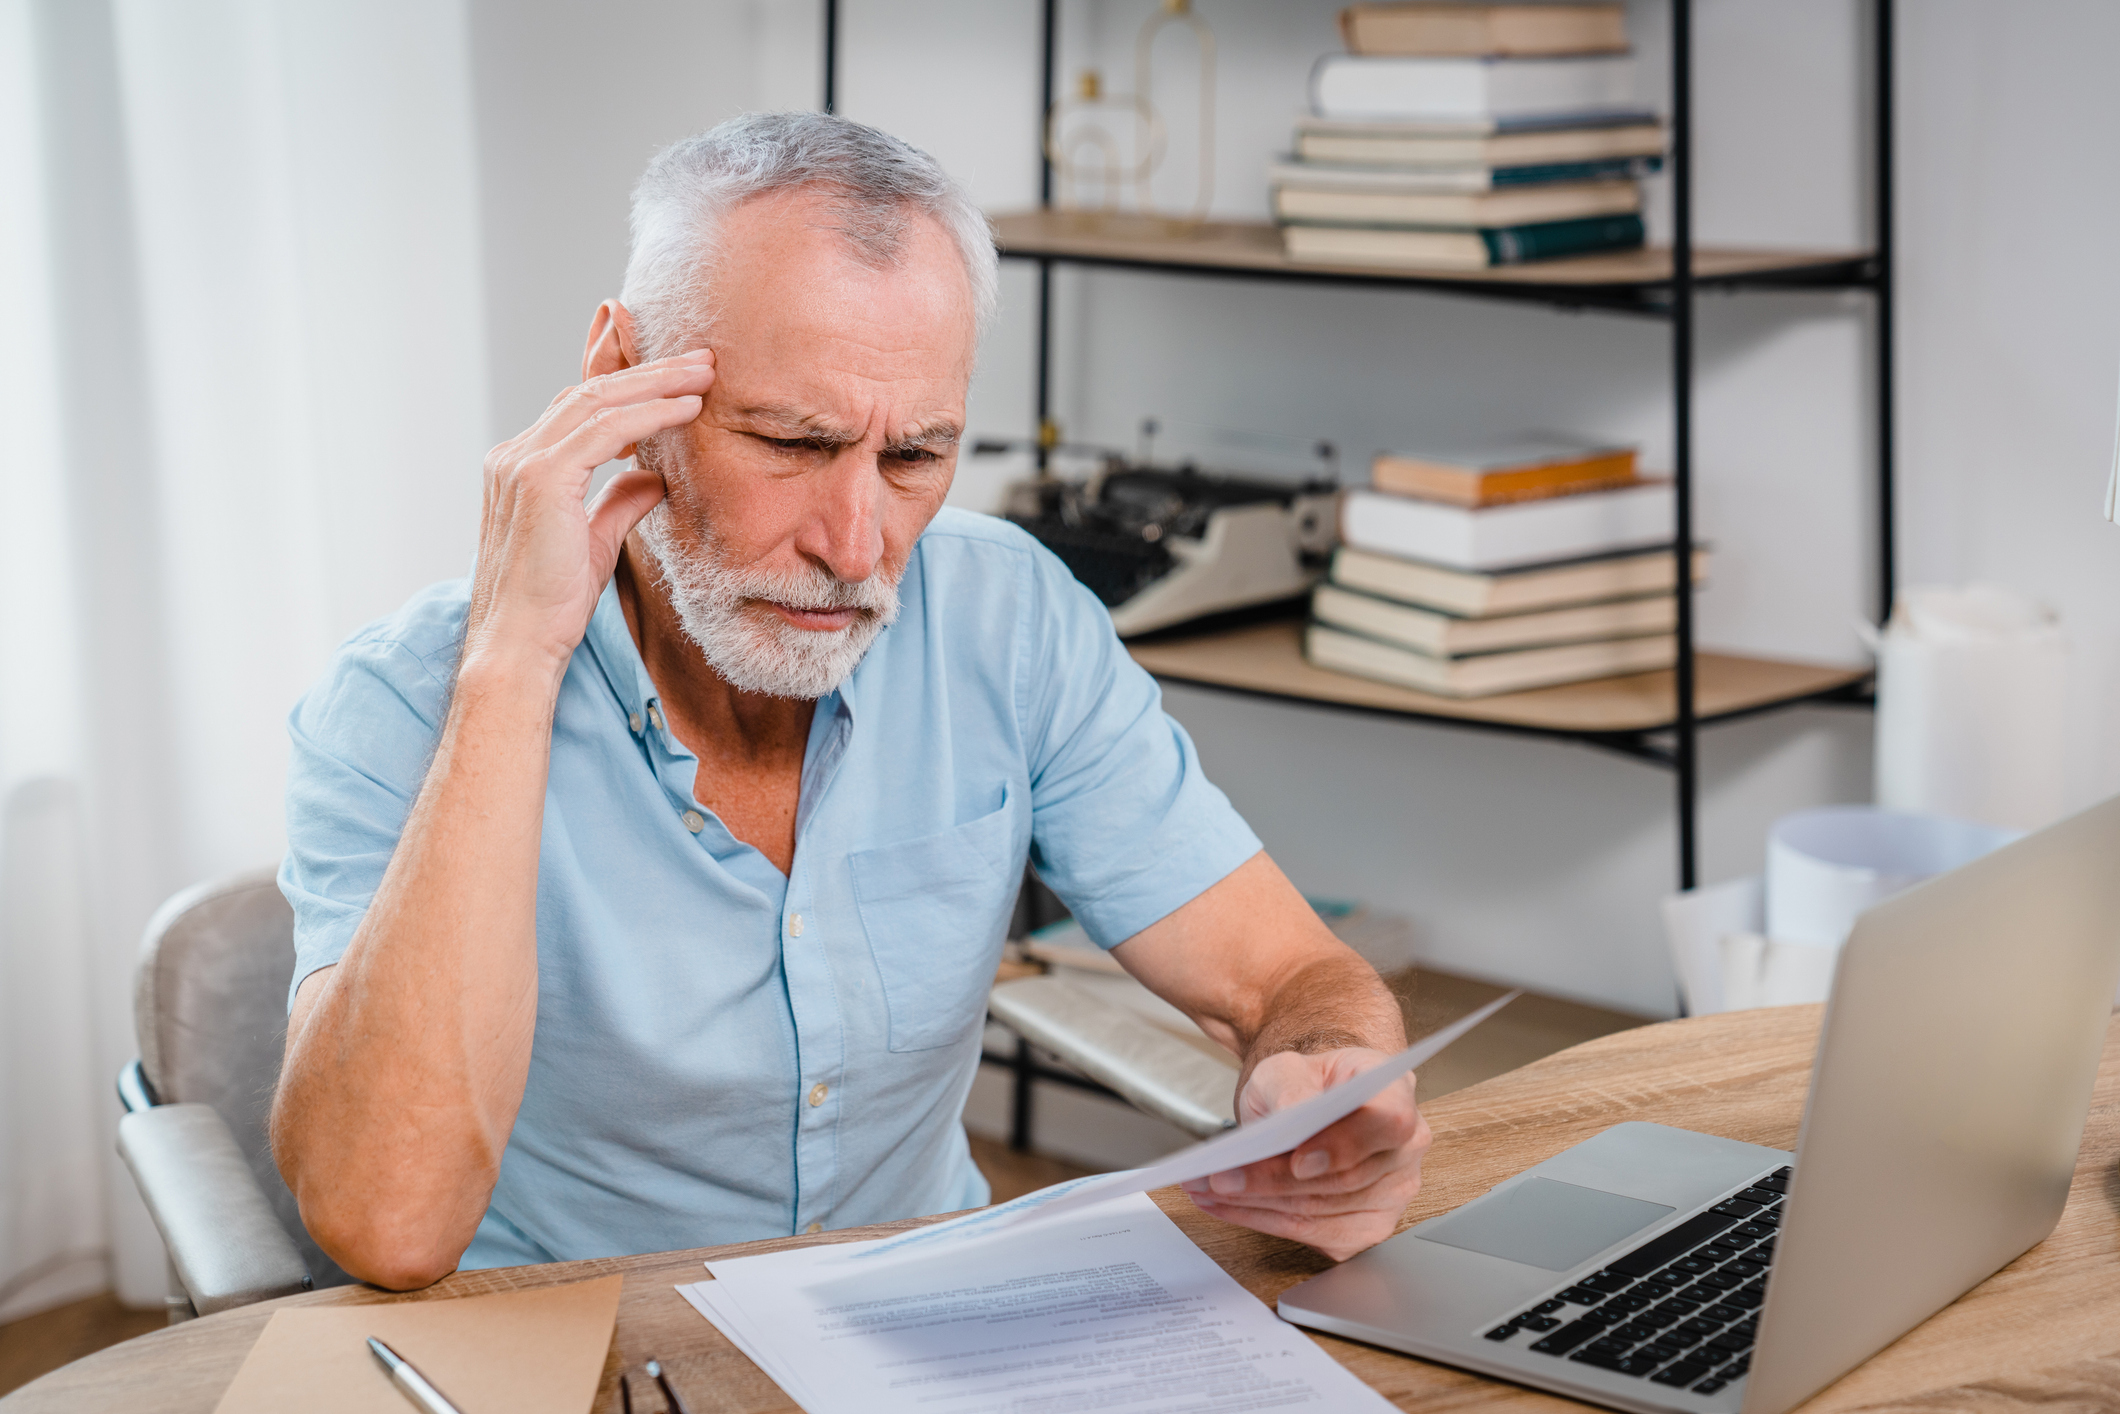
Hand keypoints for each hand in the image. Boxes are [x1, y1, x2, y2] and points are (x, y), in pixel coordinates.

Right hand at [463, 348, 714, 678]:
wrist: (518, 645)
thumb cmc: (551, 605)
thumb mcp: (595, 542)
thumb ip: (619, 502)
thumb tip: (653, 475)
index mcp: (520, 467)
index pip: (579, 410)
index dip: (631, 390)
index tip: (680, 383)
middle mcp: (514, 456)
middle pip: (590, 393)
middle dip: (650, 372)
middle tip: (701, 359)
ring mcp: (522, 464)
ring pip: (598, 400)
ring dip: (657, 382)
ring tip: (704, 373)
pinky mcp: (540, 479)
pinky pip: (605, 429)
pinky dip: (650, 413)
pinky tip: (686, 408)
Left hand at [1181, 1047, 1431, 1261]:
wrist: (1313, 1101)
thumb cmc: (1306, 1082)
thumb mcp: (1286, 1067)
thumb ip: (1291, 1088)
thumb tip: (1291, 1121)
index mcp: (1394, 1093)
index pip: (1387, 1121)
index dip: (1345, 1146)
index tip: (1298, 1161)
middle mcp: (1405, 1148)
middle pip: (1343, 1178)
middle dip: (1272, 1181)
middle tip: (1219, 1177)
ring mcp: (1392, 1194)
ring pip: (1322, 1211)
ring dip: (1257, 1204)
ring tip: (1207, 1189)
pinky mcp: (1366, 1229)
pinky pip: (1312, 1233)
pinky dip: (1262, 1220)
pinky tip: (1227, 1205)